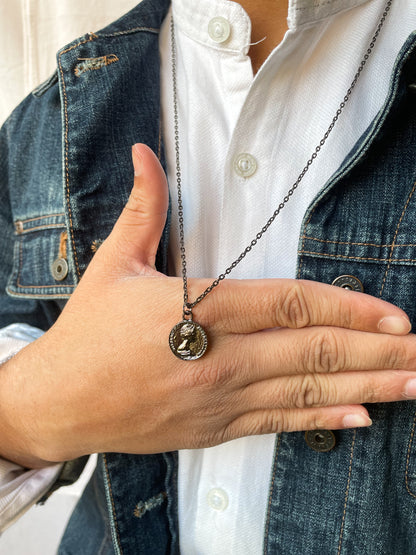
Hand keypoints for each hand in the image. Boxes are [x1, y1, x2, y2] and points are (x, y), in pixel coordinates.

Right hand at [1, 144, 414, 467]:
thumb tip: (146, 155)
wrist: (60, 402)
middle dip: (375, 352)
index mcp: (195, 310)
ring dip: (364, 388)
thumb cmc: (87, 335)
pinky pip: (277, 423)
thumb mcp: (112, 264)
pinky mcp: (214, 427)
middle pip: (311, 351)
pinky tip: (357, 419)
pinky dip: (320, 420)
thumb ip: (144, 208)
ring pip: (304, 392)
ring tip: (409, 384)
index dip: (347, 308)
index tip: (391, 314)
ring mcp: (218, 399)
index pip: (288, 305)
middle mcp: (216, 358)